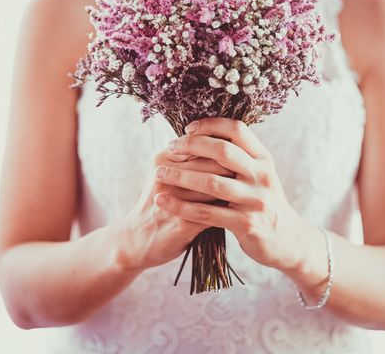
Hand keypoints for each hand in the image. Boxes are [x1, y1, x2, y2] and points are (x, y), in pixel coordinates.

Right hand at [116, 143, 236, 271]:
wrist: (136, 241)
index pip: (202, 144)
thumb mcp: (166, 175)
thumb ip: (189, 160)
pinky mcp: (182, 223)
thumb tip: (225, 143)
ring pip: (214, 185)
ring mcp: (173, 198)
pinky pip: (211, 211)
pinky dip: (226, 209)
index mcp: (163, 159)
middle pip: (211, 161)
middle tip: (248, 172)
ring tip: (245, 189)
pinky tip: (236, 210)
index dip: (226, 148)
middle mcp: (165, 174)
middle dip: (233, 167)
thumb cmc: (160, 204)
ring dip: (233, 187)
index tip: (240, 154)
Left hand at [153, 117, 309, 271]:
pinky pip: (208, 213)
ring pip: (212, 182)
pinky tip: (164, 201)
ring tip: (158, 173)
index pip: (237, 129)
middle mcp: (262, 175)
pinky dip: (181, 207)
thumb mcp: (259, 174)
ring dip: (180, 176)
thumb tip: (204, 134)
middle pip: (223, 151)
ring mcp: (255, 200)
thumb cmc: (262, 201)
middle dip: (191, 146)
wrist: (286, 240)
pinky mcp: (246, 224)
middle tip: (169, 148)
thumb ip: (239, 157)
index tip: (188, 128)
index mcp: (263, 158)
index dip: (211, 125)